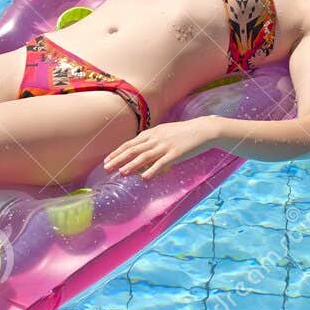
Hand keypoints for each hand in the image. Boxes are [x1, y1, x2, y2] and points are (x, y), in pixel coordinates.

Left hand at [103, 117, 217, 179]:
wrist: (203, 130)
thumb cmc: (184, 133)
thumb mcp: (165, 132)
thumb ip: (153, 140)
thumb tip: (142, 151)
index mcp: (152, 133)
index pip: (130, 143)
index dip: (117, 152)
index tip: (107, 160)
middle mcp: (156, 139)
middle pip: (133, 150)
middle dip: (118, 159)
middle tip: (106, 168)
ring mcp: (165, 146)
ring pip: (144, 157)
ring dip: (131, 165)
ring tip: (121, 173)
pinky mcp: (175, 154)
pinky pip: (161, 164)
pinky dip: (151, 171)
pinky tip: (144, 179)